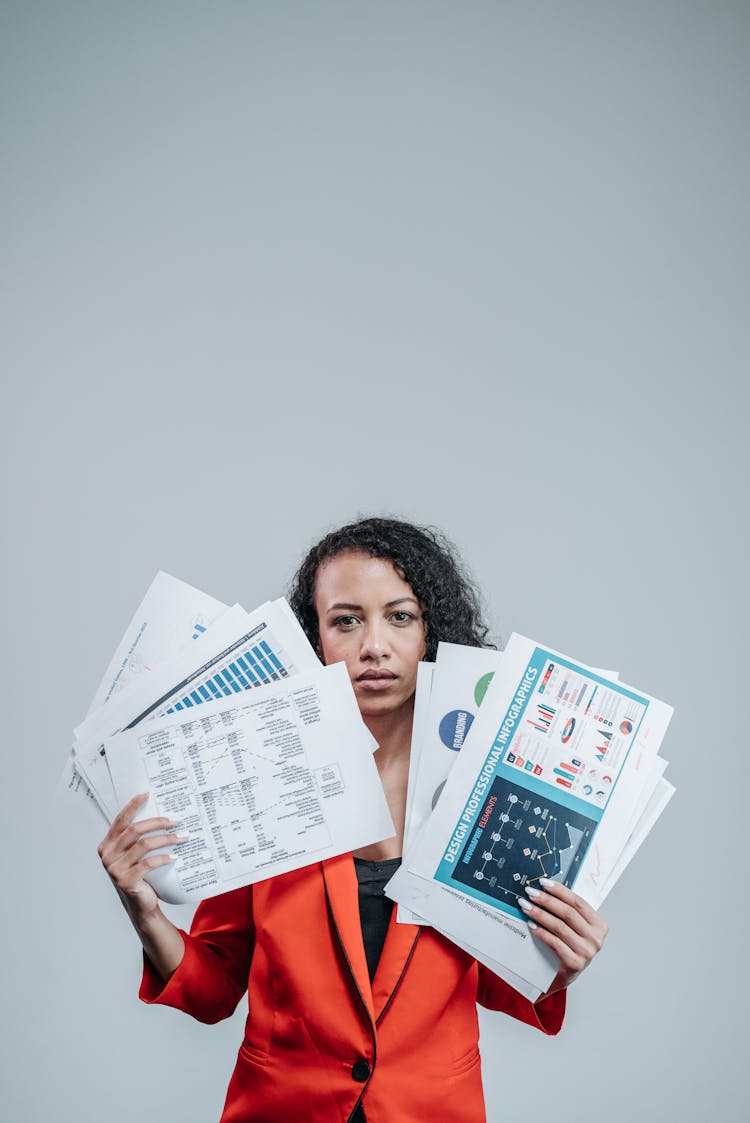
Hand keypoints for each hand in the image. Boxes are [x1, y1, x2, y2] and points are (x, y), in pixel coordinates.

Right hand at [97, 793, 182, 920]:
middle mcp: (108, 855)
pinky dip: (162, 859)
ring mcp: (115, 869)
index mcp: (107, 844)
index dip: (133, 806)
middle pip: (134, 830)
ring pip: (143, 845)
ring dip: (166, 839)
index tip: (146, 794)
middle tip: (175, 820)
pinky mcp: (126, 881)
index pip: (120, 820)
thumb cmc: (138, 875)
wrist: (140, 904)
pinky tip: (173, 857)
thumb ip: (136, 837)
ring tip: (181, 837)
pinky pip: (147, 864)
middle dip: (157, 822)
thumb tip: (159, 814)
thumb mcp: (134, 854)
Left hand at [517, 878, 607, 995]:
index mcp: (599, 925)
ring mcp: (587, 952)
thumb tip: (546, 888)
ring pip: (559, 926)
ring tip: (526, 906)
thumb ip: (568, 910)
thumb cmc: (570, 946)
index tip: (544, 883)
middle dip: (546, 900)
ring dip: (540, 914)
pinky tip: (531, 925)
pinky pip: (554, 943)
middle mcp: (596, 939)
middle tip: (530, 892)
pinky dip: (541, 932)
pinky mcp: (575, 964)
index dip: (560, 890)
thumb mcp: (575, 928)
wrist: (566, 974)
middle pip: (568, 913)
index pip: (578, 902)